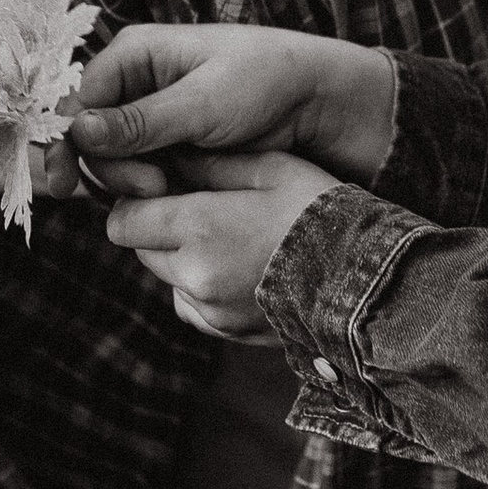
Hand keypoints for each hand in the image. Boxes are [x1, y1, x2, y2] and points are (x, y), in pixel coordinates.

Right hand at [72, 27, 395, 196]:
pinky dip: (150, 191)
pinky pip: (142, 175)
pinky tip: (174, 195)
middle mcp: (138, 85)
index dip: (67, 141)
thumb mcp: (205, 102)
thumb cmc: (270, 82)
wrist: (325, 105)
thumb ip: (141, 121)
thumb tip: (78, 130)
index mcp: (136, 54)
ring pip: (114, 163)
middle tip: (153, 186)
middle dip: (111, 167)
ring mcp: (155, 121)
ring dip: (131, 183)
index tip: (68, 182)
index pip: (76, 100)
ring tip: (172, 188)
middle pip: (90, 138)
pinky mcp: (174, 150)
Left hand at [103, 149, 338, 338]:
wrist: (363, 278)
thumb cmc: (319, 211)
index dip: (136, 202)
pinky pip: (192, 306)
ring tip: (229, 240)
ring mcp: (208, 309)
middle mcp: (193, 274)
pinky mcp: (225, 331)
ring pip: (167, 278)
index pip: (124, 221)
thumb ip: (212, 163)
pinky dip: (202, 288)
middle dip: (160, 228)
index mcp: (198, 227)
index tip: (161, 190)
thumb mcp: (271, 168)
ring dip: (181, 259)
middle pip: (142, 249)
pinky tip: (239, 269)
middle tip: (202, 210)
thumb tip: (170, 157)